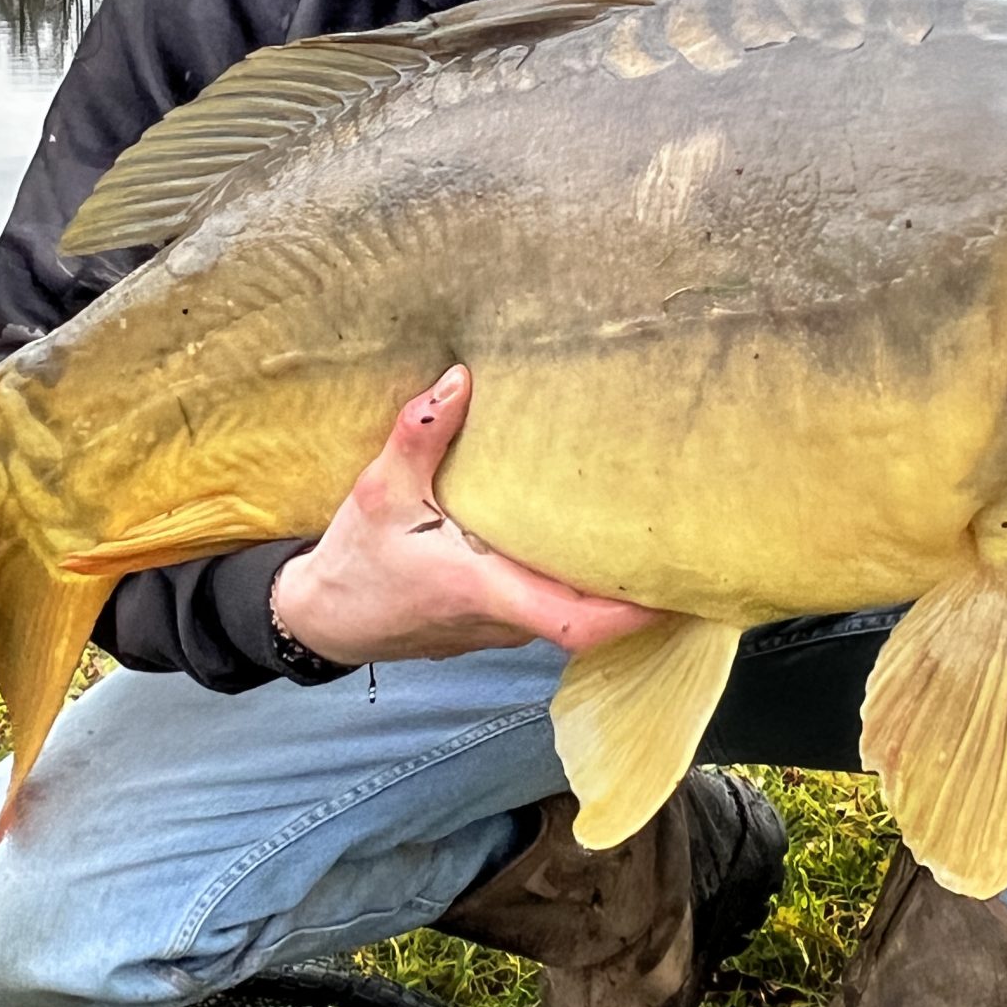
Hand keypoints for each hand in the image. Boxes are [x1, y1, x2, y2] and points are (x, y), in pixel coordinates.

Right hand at [271, 365, 660, 665]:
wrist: (323, 618)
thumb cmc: (355, 561)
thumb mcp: (379, 490)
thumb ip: (419, 434)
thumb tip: (461, 378)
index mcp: (486, 590)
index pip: (579, 621)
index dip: (635, 610)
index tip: (680, 584)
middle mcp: (505, 619)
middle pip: (592, 616)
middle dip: (638, 584)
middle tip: (683, 534)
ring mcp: (501, 628)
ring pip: (571, 612)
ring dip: (605, 581)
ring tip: (646, 526)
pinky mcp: (492, 624)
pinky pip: (548, 607)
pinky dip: (573, 580)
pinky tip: (586, 537)